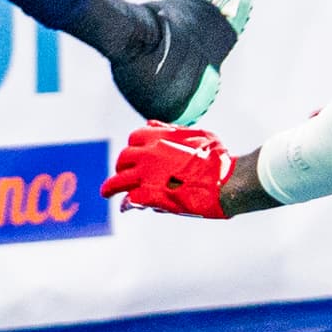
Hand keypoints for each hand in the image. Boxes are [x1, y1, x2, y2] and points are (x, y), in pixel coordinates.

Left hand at [106, 125, 233, 218]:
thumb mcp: (196, 134)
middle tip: (121, 174)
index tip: (135, 156)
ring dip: (110, 186)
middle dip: (121, 166)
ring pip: (118, 181)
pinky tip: (127, 206)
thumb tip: (151, 125)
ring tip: (106, 192)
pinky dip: (128, 203)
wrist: (225, 181)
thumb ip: (171, 131)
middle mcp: (148, 155)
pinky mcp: (151, 197)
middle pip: (123, 159)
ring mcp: (147, 177)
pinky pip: (130, 200)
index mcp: (159, 138)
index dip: (134, 148)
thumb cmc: (216, 158)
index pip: (134, 139)